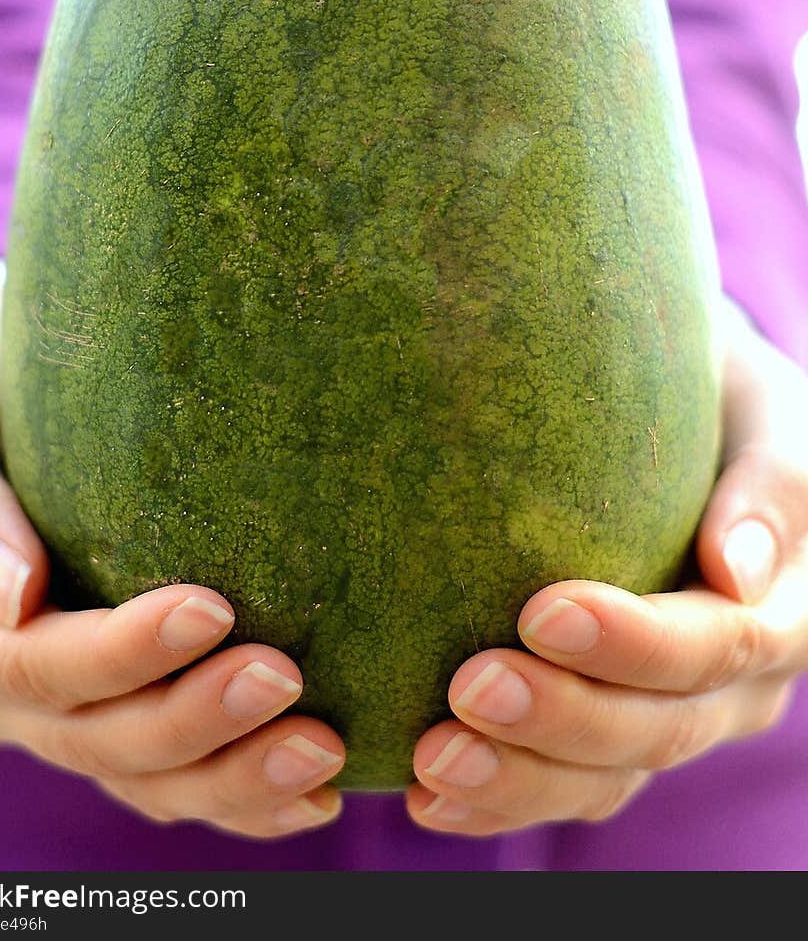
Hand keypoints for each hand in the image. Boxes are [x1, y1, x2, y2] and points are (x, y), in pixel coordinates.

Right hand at [0, 261, 344, 839]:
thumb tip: (19, 595)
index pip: (34, 660)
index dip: (121, 651)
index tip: (213, 607)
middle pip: (93, 737)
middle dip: (194, 718)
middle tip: (286, 677)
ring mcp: (50, 720)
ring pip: (137, 780)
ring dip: (233, 778)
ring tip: (324, 751)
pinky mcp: (105, 725)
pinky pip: (167, 786)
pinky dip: (241, 801)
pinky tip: (314, 798)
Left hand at [407, 297, 807, 834]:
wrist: (681, 421)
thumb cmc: (717, 398)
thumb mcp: (758, 408)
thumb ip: (769, 481)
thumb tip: (736, 569)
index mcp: (783, 611)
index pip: (716, 645)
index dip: (634, 644)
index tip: (540, 611)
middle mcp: (734, 686)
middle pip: (655, 728)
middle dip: (561, 717)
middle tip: (468, 686)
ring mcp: (670, 719)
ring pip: (604, 779)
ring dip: (516, 779)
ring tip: (434, 757)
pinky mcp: (609, 740)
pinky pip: (561, 789)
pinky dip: (495, 800)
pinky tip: (426, 797)